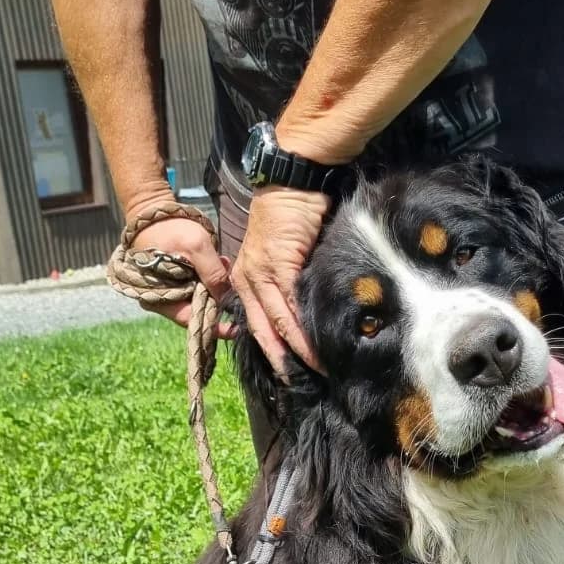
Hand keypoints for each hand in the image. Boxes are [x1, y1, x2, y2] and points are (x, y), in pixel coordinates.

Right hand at [125, 191, 234, 337]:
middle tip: (232, 283)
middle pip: (197, 311)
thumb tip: (226, 296)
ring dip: (216, 286)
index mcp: (160, 298)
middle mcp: (163, 299)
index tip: (235, 329)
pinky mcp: (177, 279)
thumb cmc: (170, 228)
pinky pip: (197, 285)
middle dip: (218, 300)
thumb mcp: (196, 246)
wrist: (152, 211)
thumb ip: (213, 273)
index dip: (214, 326)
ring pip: (200, 298)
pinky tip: (219, 263)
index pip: (190, 321)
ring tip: (225, 266)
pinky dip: (210, 277)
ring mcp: (170, 289)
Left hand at [230, 185, 327, 374]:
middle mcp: (246, 278)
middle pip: (262, 329)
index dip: (271, 351)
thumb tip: (306, 312)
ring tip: (318, 370)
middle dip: (282, 360)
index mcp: (244, 278)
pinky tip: (317, 344)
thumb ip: (290, 282)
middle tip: (299, 384)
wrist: (294, 180)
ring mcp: (260, 272)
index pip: (255, 323)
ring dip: (298, 349)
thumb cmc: (294, 214)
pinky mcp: (278, 265)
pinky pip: (290, 305)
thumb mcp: (285, 254)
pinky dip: (303, 328)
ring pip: (277, 322)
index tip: (287, 374)